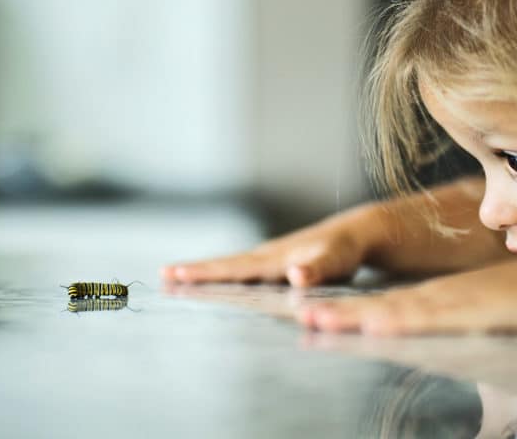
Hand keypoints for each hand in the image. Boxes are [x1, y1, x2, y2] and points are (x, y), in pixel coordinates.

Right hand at [160, 205, 382, 286]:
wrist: (354, 234)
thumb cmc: (344, 251)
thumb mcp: (335, 262)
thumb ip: (317, 269)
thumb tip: (295, 275)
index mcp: (273, 259)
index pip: (232, 268)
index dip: (203, 272)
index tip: (174, 273)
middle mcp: (266, 257)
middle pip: (224, 265)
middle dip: (194, 270)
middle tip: (162, 275)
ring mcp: (269, 259)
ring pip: (232, 267)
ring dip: (206, 272)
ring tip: (178, 277)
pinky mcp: (275, 263)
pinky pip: (244, 270)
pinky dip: (225, 274)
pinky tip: (218, 282)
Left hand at [296, 256, 516, 334]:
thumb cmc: (516, 307)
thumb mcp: (472, 323)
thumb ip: (448, 330)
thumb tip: (427, 340)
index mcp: (427, 304)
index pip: (377, 310)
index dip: (344, 315)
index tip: (314, 318)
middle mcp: (427, 302)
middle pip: (371, 309)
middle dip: (333, 313)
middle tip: (299, 316)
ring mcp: (442, 305)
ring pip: (388, 311)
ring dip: (350, 316)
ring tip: (312, 316)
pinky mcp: (464, 310)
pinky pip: (424, 317)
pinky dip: (397, 320)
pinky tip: (373, 324)